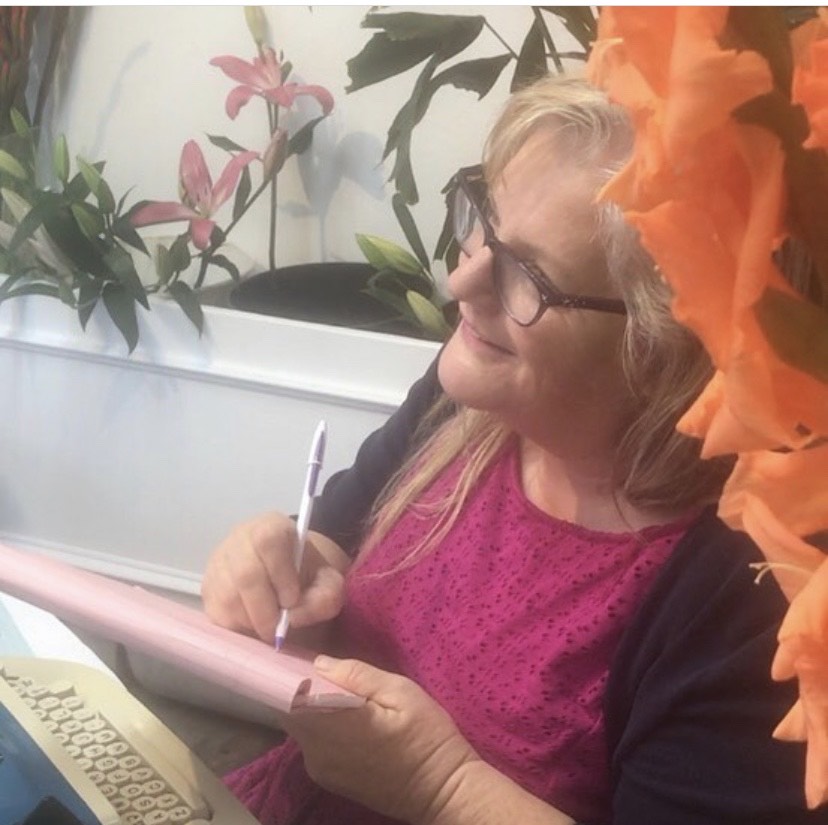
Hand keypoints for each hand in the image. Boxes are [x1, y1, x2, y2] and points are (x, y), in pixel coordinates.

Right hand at [201, 512, 347, 641]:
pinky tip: (253, 625)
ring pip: (227, 596)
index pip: (268, 541)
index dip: (280, 573)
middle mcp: (239, 539)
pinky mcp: (208, 586)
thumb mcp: (329, 583)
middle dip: (265, 610)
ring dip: (250, 621)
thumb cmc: (309, 575)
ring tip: (268, 626)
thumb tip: (294, 615)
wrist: (289, 575)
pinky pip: (216, 612)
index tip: (292, 599)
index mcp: (271, 526)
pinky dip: (236, 627)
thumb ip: (325, 596)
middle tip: (279, 629)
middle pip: (245, 573)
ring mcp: (219, 562)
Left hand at [280, 656, 478, 824]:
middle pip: (290, 713)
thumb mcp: (401, 692)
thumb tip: (319, 663)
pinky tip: (341, 715)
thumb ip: (358, 675)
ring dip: (309, 708)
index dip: (287, 676)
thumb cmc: (427, 736)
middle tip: (320, 668)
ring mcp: (320, 769)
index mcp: (335, 727)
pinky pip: (311, 743)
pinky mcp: (327, 779)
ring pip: (299, 728)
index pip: (289, 699)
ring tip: (333, 689)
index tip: (296, 657)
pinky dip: (319, 726)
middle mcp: (318, 752)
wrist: (443, 791)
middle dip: (299, 689)